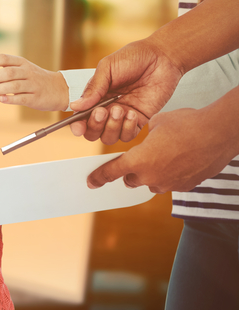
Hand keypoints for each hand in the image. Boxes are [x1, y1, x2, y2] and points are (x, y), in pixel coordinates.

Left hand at [0, 54, 68, 110]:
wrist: (60, 89)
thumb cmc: (32, 81)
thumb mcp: (17, 76)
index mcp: (21, 63)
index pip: (3, 58)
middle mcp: (27, 71)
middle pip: (7, 72)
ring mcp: (33, 84)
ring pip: (14, 85)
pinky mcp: (37, 97)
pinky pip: (23, 98)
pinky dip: (11, 99)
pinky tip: (1, 100)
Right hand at [69, 40, 183, 143]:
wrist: (162, 56)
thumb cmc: (133, 57)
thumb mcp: (107, 68)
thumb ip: (93, 88)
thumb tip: (75, 106)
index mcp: (96, 97)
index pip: (81, 118)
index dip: (77, 125)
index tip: (78, 127)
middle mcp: (107, 109)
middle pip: (93, 132)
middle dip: (95, 125)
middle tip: (102, 111)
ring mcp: (123, 116)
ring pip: (109, 137)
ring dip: (111, 127)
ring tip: (119, 109)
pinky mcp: (140, 119)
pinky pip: (128, 135)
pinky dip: (127, 128)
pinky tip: (132, 113)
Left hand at [87, 103, 238, 192]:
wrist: (218, 134)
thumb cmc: (187, 125)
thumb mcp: (158, 122)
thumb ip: (146, 134)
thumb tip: (148, 137)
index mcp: (138, 160)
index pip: (111, 172)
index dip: (98, 177)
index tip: (91, 182)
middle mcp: (150, 176)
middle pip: (131, 179)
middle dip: (131, 170)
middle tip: (138, 158)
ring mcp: (169, 184)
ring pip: (152, 182)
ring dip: (152, 173)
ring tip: (164, 156)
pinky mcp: (185, 186)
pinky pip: (171, 182)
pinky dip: (171, 174)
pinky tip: (180, 160)